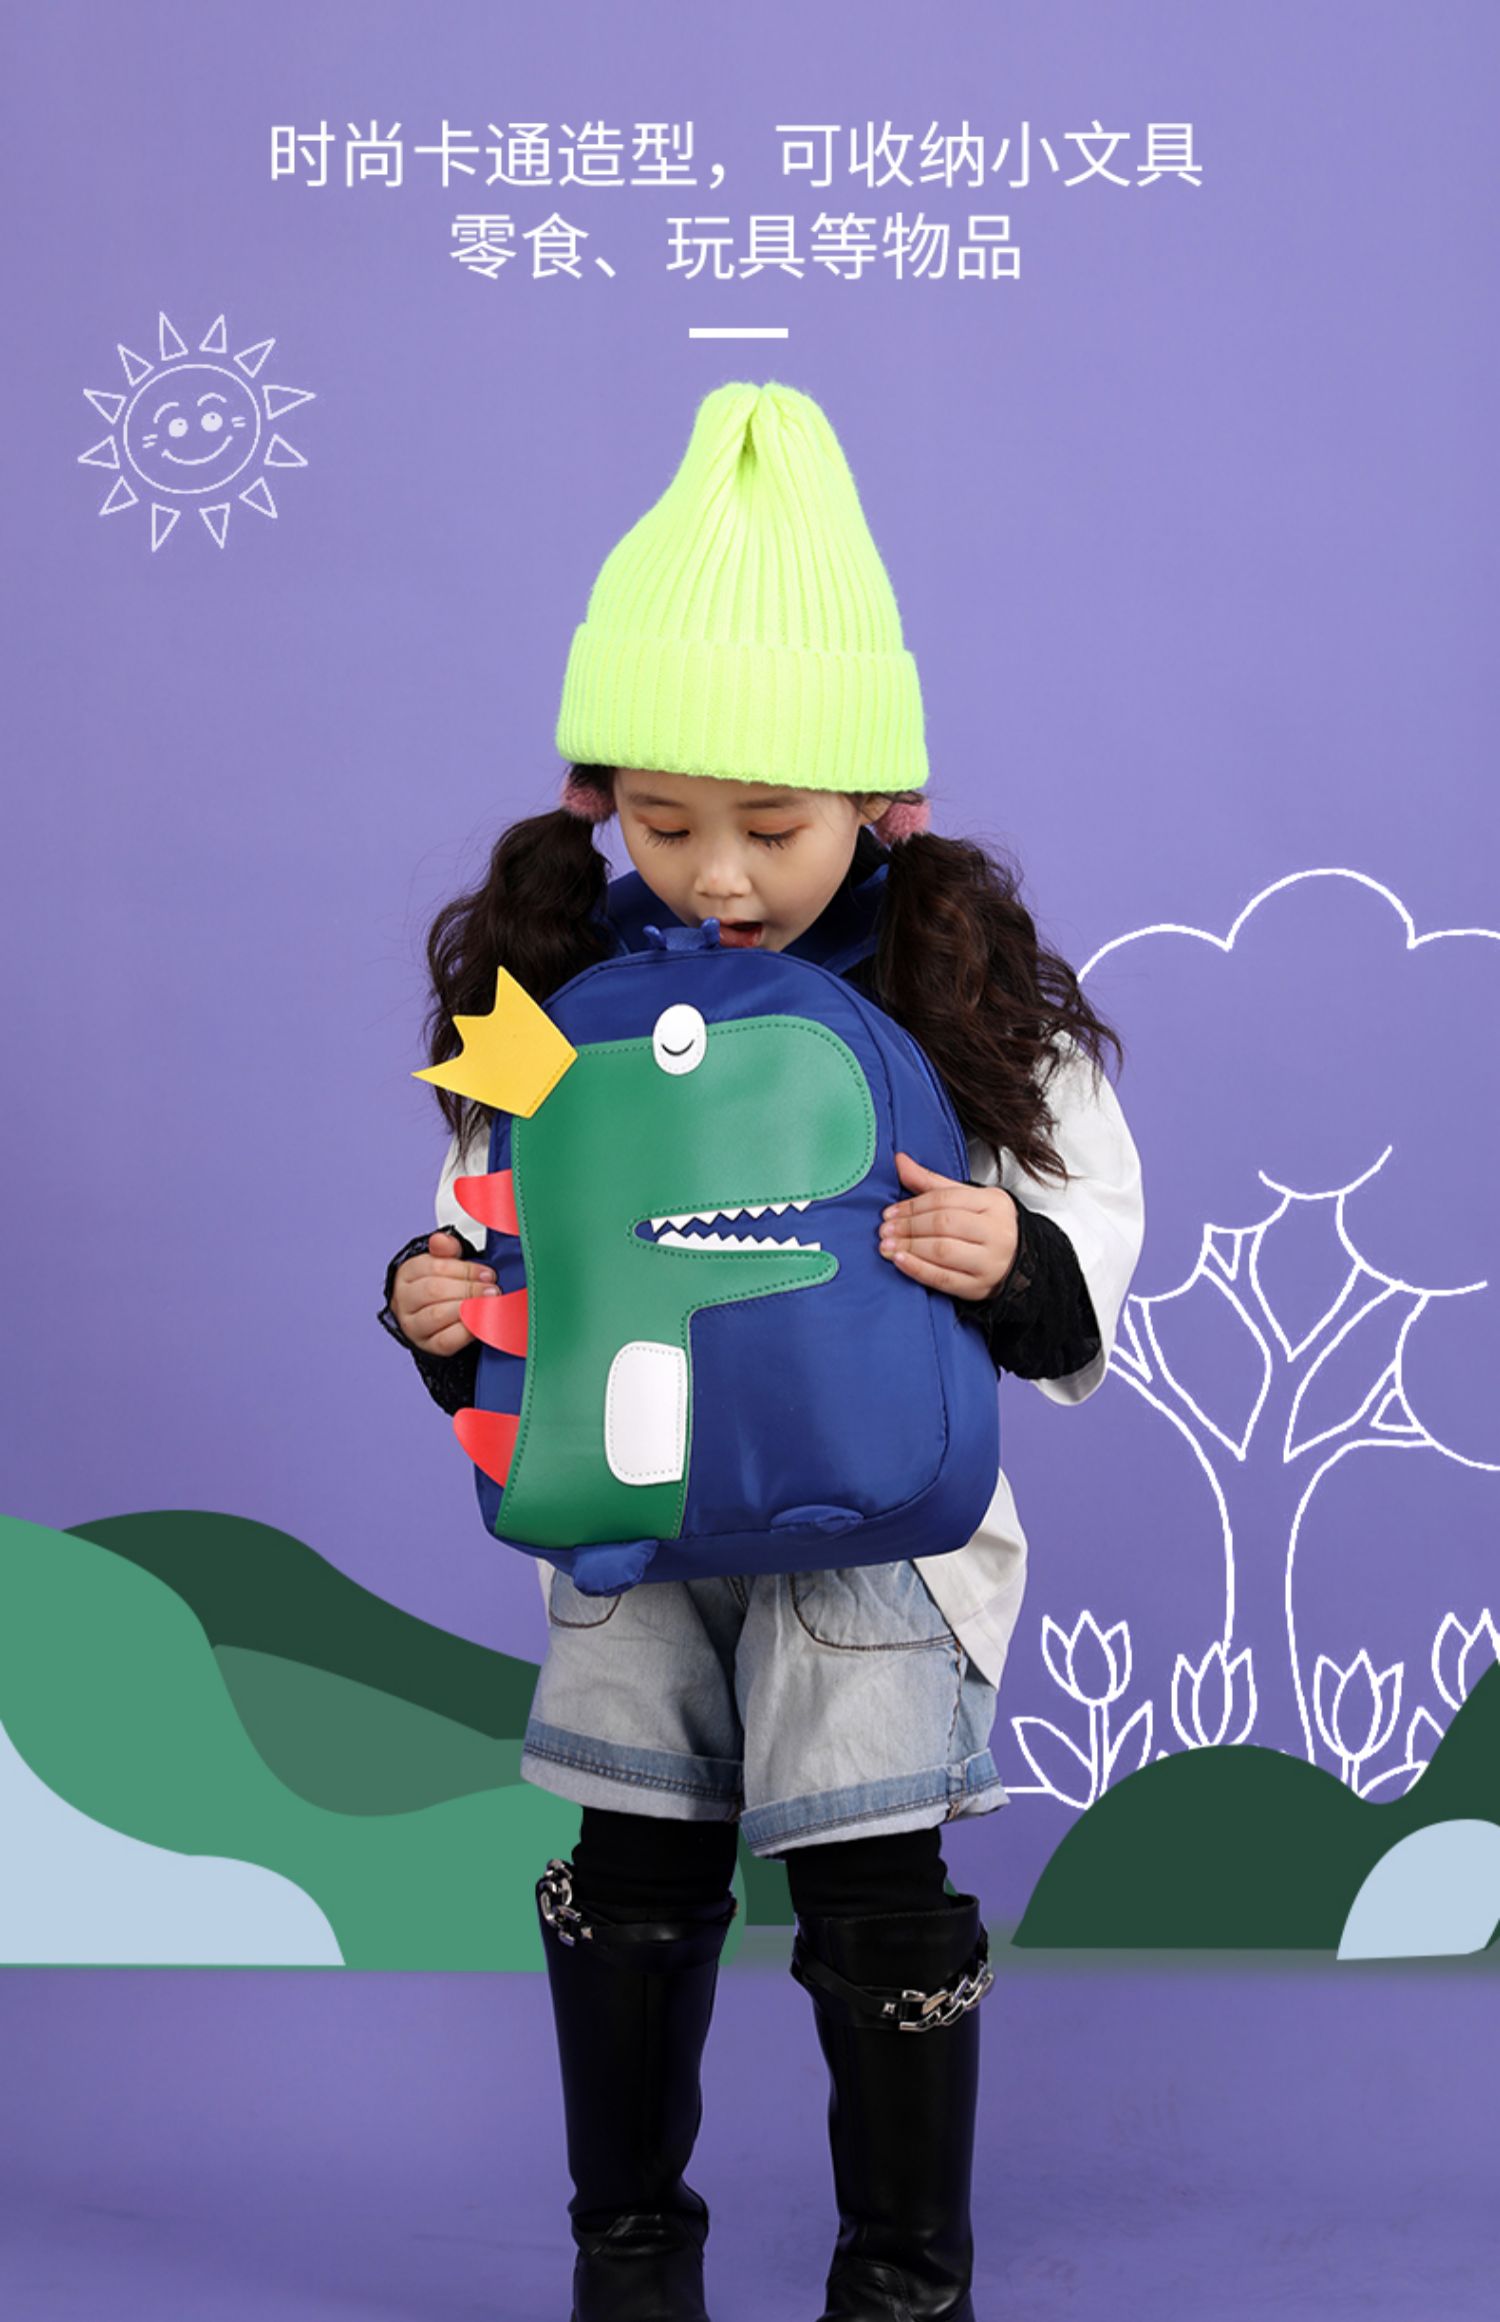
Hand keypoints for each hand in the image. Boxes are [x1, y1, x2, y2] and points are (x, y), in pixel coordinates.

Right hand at [390, 1231, 498, 1354]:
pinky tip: (481, 1323)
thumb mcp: (445, 1263)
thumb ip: (447, 1250)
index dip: (465, 1270)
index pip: (434, 1266)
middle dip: (469, 1289)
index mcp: (407, 1273)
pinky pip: (445, 1340)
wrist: (435, 1319)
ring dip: (468, 1308)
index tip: (487, 1274)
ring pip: (437, 1315)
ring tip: (489, 1305)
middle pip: (434, 1290)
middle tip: (492, 1290)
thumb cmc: (442, 1286)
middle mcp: (404, 1299)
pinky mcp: (427, 1345)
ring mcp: (413, 1324)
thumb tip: (441, 1240)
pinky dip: (466, 1331)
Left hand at [877, 1152, 1019, 1301]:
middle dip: (909, 1226)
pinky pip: (944, 1278)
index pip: (946, 1199)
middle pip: (943, 1224)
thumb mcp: (966, 1199)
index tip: (890, 1212)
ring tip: (887, 1245)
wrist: (1015, 1262)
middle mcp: (996, 1232)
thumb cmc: (987, 1228)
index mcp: (994, 1203)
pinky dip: (918, 1269)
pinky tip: (901, 1262)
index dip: (912, 1205)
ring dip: (909, 1247)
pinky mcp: (979, 1287)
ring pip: (943, 1250)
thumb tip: (900, 1161)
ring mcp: (990, 1261)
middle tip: (885, 1229)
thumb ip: (931, 1182)